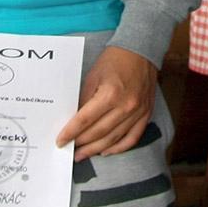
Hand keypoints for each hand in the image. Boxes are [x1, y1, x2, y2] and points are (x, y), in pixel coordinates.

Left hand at [56, 46, 155, 161]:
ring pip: (114, 139)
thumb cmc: (114, 61)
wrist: (140, 51)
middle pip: (99, 132)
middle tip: (70, 149)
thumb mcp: (92, 77)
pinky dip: (119, 148)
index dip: (71, 133)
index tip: (61, 141)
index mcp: (110, 94)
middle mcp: (126, 106)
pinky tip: (106, 151)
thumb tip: (74, 120)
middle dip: (82, 143)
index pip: (85, 120)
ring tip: (83, 155)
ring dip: (97, 149)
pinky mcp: (146, 114)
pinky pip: (132, 138)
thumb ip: (84, 100)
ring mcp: (138, 112)